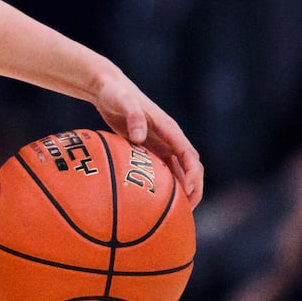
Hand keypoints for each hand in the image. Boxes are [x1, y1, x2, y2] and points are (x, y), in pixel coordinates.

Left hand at [92, 71, 204, 206]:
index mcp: (168, 129)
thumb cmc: (115, 93)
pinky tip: (157, 201)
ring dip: (182, 189)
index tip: (188, 193)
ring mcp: (160, 143)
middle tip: (187, 211)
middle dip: (194, 188)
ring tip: (177, 212)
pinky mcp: (148, 147)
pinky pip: (163, 169)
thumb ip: (132, 116)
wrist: (107, 88)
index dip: (193, 175)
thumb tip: (140, 138)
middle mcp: (169, 137)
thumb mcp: (122, 101)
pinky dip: (165, 184)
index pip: (189, 155)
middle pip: (191, 166)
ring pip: (179, 170)